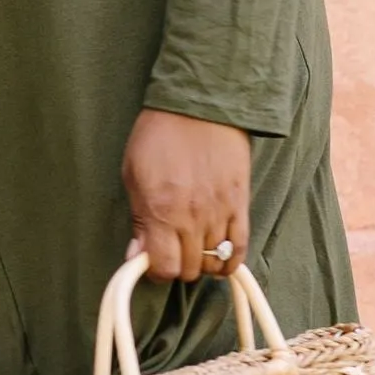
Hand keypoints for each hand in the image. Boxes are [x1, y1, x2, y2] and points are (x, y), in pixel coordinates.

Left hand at [122, 109, 249, 281]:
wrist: (201, 104)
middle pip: (190, 269)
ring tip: (194, 247)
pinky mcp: (240, 204)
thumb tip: (136, 255)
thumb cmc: (161, 135)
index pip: (164, 267)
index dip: (156, 270)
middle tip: (172, 249)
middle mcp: (192, 218)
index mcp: (162, 211)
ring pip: (215, 262)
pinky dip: (231, 261)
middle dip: (178, 265)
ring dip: (202, 261)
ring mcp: (219, 212)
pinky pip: (241, 249)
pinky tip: (219, 256)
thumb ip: (138, 220)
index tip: (152, 259)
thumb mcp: (133, 174)